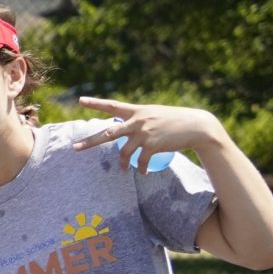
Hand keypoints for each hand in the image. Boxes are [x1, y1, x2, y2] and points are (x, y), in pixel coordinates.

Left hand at [72, 97, 225, 167]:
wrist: (197, 126)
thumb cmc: (176, 121)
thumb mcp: (155, 115)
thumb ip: (139, 121)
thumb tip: (125, 132)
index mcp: (138, 111)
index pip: (113, 106)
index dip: (95, 103)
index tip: (80, 100)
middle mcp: (138, 121)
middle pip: (108, 133)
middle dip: (90, 142)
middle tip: (75, 148)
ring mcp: (144, 133)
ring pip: (123, 152)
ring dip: (122, 163)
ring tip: (122, 169)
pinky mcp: (152, 145)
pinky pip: (139, 161)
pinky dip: (139, 168)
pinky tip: (141, 173)